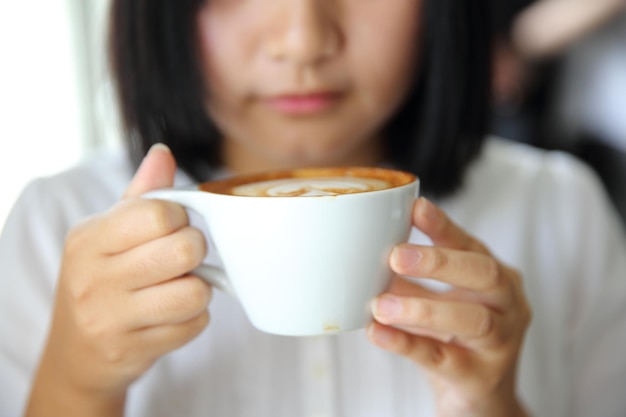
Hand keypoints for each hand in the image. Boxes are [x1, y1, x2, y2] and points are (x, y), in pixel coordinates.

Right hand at [26, 144, 211, 416]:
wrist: (77, 352)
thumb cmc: (101, 280)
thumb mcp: (108, 233)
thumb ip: (141, 195)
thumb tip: (163, 153)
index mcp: (89, 238)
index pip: (157, 212)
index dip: (178, 217)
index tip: (171, 227)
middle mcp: (95, 278)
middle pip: (185, 250)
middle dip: (195, 251)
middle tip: (181, 258)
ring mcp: (113, 318)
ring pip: (195, 291)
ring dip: (199, 288)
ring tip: (179, 286)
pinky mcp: (134, 349)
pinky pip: (195, 324)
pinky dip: (194, 318)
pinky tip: (172, 314)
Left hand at [368, 197, 530, 416]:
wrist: (480, 397)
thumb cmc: (455, 339)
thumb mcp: (435, 301)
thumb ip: (409, 278)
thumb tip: (363, 249)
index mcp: (496, 278)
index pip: (472, 245)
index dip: (444, 226)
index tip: (416, 207)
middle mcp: (508, 304)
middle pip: (483, 273)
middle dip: (439, 261)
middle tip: (396, 256)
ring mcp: (501, 343)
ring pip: (470, 318)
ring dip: (421, 308)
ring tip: (380, 304)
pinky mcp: (480, 377)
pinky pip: (443, 358)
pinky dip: (407, 344)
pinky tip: (378, 333)